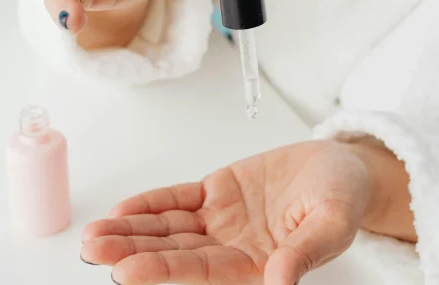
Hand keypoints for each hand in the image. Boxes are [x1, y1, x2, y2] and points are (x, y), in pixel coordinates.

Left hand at [80, 140, 390, 284]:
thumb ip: (305, 253)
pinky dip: (151, 204)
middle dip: (133, 251)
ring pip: (168, 228)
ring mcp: (221, 221)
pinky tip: (123, 211)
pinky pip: (177, 200)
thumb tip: (280, 282)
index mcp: (260, 264)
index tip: (127, 271)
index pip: (204, 272)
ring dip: (132, 231)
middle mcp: (233, 247)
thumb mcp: (334, 223)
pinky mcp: (216, 193)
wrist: (341, 166)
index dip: (165, 271)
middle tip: (95, 249)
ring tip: (95, 234)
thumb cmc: (343, 197)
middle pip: (175, 252)